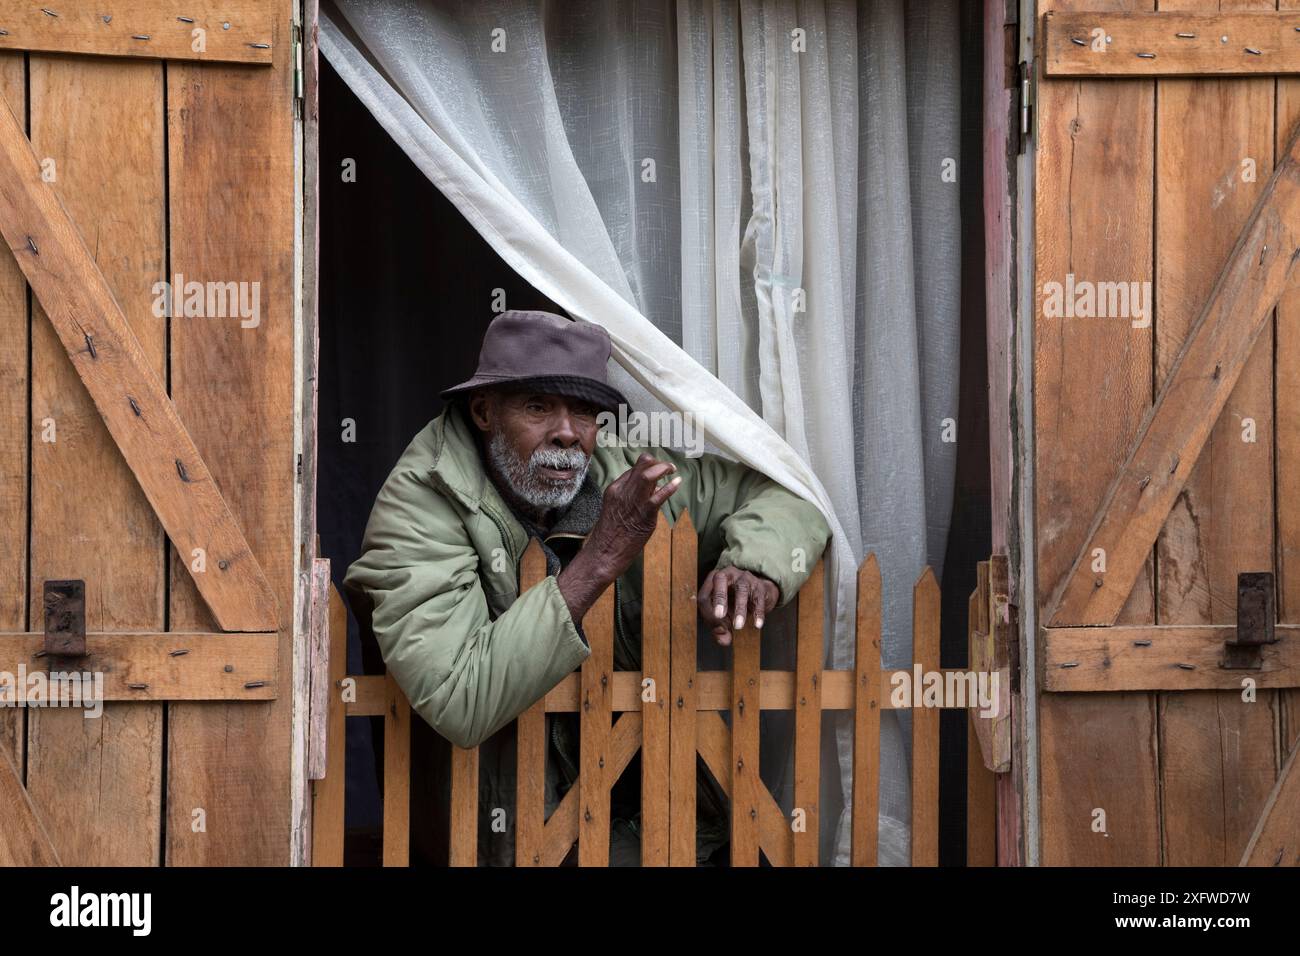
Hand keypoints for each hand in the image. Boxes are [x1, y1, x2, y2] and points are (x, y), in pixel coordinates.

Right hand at [557, 454, 680, 622]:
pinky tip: (678, 482)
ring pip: (648, 475)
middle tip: (669, 467)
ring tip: (673, 470)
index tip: (658, 470)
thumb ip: (631, 496)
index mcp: (615, 489)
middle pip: (641, 466)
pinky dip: (670, 487)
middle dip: (658, 463)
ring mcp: (633, 502)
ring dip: (663, 469)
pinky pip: (658, 497)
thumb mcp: (616, 508)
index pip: (634, 468)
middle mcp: (623, 492)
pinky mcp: (643, 515)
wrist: (604, 552)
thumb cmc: (612, 534)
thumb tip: (652, 488)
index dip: (649, 467)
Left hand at [697, 566, 778, 646]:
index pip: (704, 595)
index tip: (716, 627)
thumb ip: (719, 629)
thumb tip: (723, 640)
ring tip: (738, 626)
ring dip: (739, 609)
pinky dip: (758, 612)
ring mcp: (745, 578)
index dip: (708, 613)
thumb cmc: (734, 603)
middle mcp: (728, 574)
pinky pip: (758, 598)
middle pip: (720, 580)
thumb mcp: (723, 617)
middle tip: (719, 616)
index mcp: (712, 580)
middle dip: (719, 599)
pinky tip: (757, 625)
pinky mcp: (760, 586)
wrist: (759, 595)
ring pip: (741, 589)